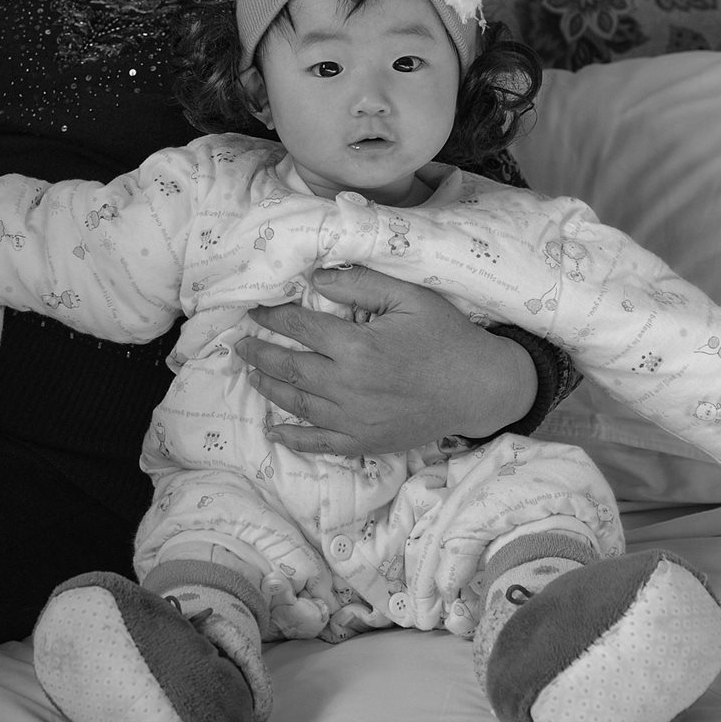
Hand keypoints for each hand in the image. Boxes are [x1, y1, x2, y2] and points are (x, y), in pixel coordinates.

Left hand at [236, 264, 536, 454]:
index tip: (255, 311)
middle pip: (289, 368)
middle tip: (240, 345)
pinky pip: (319, 443)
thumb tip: (314, 278)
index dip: (272, 317)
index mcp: (357, 346)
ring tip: (251, 375)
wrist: (480, 388)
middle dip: (260, 354)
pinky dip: (293, 438)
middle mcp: (348, 385)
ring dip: (269, 388)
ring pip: (297, 404)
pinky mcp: (365, 442)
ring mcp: (354, 419)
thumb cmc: (446, 336)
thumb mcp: (409, 297)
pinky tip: (275, 431)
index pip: (300, 327)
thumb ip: (359, 284)